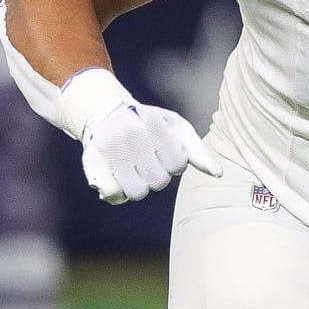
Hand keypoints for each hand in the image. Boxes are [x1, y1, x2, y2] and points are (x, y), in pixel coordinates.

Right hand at [80, 98, 222, 203]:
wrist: (107, 113)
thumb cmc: (151, 125)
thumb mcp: (177, 129)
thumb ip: (198, 151)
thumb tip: (218, 174)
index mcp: (152, 122)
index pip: (177, 165)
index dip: (175, 163)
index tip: (165, 151)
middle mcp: (128, 134)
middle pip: (158, 182)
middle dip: (158, 175)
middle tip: (148, 161)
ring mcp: (108, 149)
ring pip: (137, 192)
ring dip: (140, 185)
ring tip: (135, 168)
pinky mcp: (90, 163)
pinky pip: (113, 194)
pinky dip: (119, 192)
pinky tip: (119, 176)